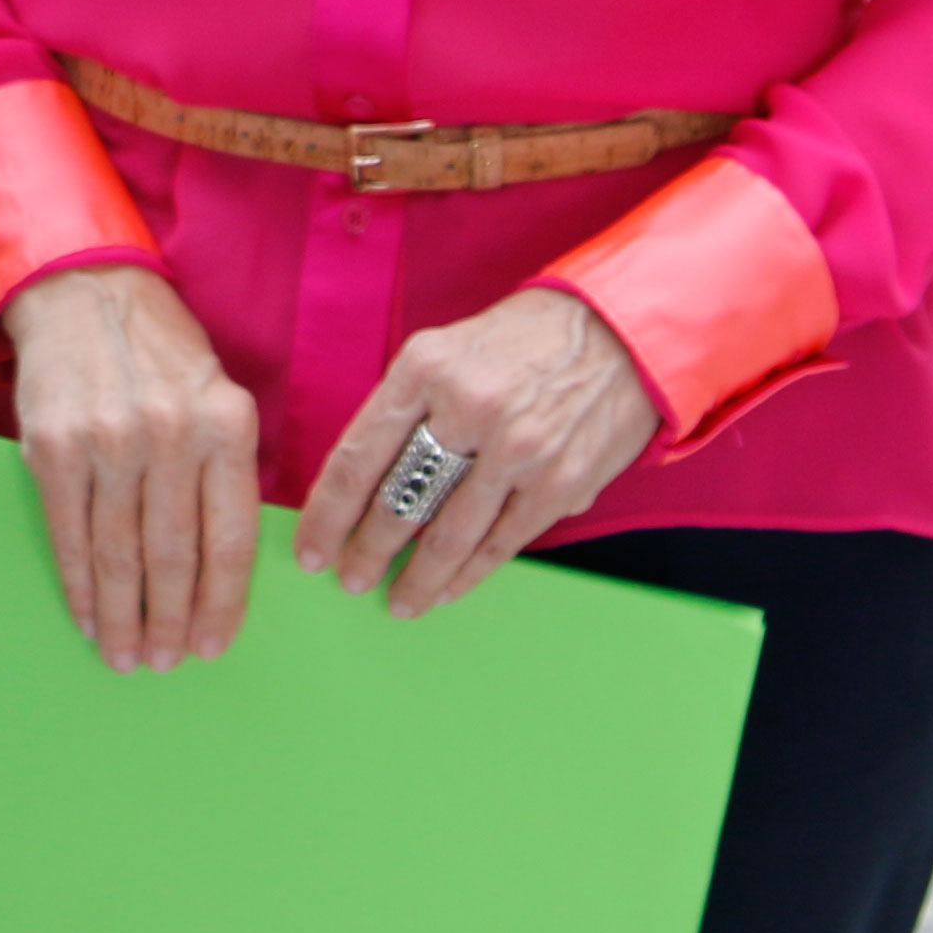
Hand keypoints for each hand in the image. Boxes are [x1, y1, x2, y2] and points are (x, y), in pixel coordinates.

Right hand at [2, 264, 259, 671]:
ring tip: (126, 656)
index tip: (211, 647)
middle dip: (169, 623)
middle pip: (172, 557)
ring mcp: (109, 442)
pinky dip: (80, 585)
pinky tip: (89, 615)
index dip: (221, 604)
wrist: (85, 293)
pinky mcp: (55, 448)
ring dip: (123, 617)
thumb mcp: (217, 397)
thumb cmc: (161, 355)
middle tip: (165, 664)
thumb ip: (224, 472)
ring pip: (119, 555)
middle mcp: (170, 435)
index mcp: (225, 426)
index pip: (229, 539)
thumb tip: (224, 573)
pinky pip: (70, 535)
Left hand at [303, 288, 661, 620]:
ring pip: (448, 535)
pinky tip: (446, 588)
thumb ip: (408, 406)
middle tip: (348, 578)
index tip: (312, 547)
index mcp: (426, 368)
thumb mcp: (448, 348)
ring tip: (396, 600)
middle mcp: (468, 408)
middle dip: (366, 552)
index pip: (359, 454)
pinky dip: (468, 574)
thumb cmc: (523, 341)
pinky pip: (500, 543)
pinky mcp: (559, 484)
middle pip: (398, 501)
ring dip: (416, 578)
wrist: (620, 333)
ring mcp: (518, 450)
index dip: (328, 512)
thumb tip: (363, 479)